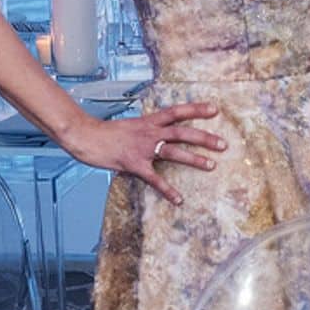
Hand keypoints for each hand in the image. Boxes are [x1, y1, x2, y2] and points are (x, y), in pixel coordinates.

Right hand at [62, 102, 225, 204]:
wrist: (86, 136)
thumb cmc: (105, 133)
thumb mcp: (130, 126)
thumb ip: (145, 130)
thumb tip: (157, 135)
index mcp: (148, 122)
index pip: (176, 112)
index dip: (196, 110)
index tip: (215, 109)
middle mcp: (149, 132)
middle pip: (182, 132)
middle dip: (204, 138)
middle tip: (223, 144)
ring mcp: (142, 148)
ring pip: (174, 152)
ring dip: (194, 159)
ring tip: (211, 165)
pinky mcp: (134, 164)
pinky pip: (154, 179)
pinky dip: (167, 190)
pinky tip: (178, 199)